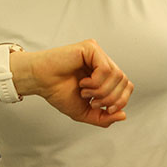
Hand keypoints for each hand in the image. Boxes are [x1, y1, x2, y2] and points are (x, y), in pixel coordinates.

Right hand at [14, 40, 132, 127]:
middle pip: (125, 82)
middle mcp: (103, 62)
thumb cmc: (58, 92)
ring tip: (85, 92)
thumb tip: (123, 115)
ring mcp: (97, 54)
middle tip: (92, 102)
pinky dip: (96, 82)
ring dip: (101, 91)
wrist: (40, 82)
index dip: (121, 101)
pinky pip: (106, 68)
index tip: (106, 110)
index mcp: (104, 76)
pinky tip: (83, 83)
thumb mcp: (84, 112)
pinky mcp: (91, 48)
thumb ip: (104, 117)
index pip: (126, 86)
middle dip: (111, 99)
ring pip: (117, 75)